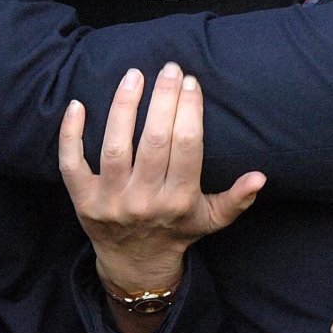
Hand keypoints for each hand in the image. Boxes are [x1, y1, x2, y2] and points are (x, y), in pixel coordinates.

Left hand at [59, 62, 264, 292]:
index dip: (189, 111)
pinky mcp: (82, 200)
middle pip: (154, 141)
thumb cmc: (177, 230)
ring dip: (123, 107)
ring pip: (115, 147)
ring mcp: (110, 200)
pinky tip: (78, 103)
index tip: (191, 82)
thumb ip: (237, 198)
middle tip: (169, 68)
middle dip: (162, 99)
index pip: (187, 147)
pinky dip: (71, 134)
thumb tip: (261, 177)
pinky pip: (71, 164)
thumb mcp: (211, 218)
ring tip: (134, 75)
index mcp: (178, 201)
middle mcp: (144, 201)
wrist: (135, 264)